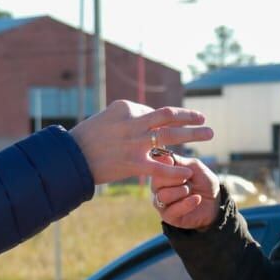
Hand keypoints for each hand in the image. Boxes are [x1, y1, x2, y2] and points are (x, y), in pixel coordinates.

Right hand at [69, 101, 212, 185]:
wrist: (70, 158)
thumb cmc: (85, 140)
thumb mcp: (105, 119)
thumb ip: (126, 118)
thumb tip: (145, 119)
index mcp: (126, 108)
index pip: (154, 112)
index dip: (167, 119)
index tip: (178, 122)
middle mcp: (133, 122)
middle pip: (168, 117)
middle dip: (189, 118)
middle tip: (205, 120)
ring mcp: (134, 142)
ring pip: (170, 135)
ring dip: (192, 134)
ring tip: (209, 133)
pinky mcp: (133, 163)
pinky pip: (160, 166)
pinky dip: (175, 168)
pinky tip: (188, 170)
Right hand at [153, 157, 220, 229]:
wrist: (215, 201)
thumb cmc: (203, 181)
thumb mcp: (193, 167)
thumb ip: (178, 162)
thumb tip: (163, 157)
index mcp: (161, 173)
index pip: (154, 167)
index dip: (166, 165)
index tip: (177, 164)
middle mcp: (157, 188)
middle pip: (156, 182)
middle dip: (175, 178)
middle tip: (188, 178)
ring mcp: (161, 202)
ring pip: (163, 196)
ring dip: (181, 191)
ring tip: (191, 190)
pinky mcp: (168, 216)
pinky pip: (172, 210)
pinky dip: (187, 203)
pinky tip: (197, 199)